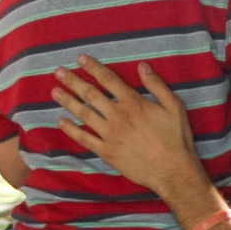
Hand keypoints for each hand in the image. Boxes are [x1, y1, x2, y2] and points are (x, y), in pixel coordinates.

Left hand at [52, 56, 206, 199]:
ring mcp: (109, 134)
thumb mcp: (174, 106)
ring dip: (68, 101)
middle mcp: (117, 116)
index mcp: (132, 102)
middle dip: (73, 81)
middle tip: (58, 72)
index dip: (93, 67)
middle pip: (90, 94)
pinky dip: (71, 130)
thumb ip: (157, 85)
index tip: (80, 59)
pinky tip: (61, 121)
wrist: (172, 170)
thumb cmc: (176, 138)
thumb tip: (142, 66)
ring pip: (83, 114)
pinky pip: (84, 139)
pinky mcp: (106, 152)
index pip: (108, 79)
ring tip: (55, 92)